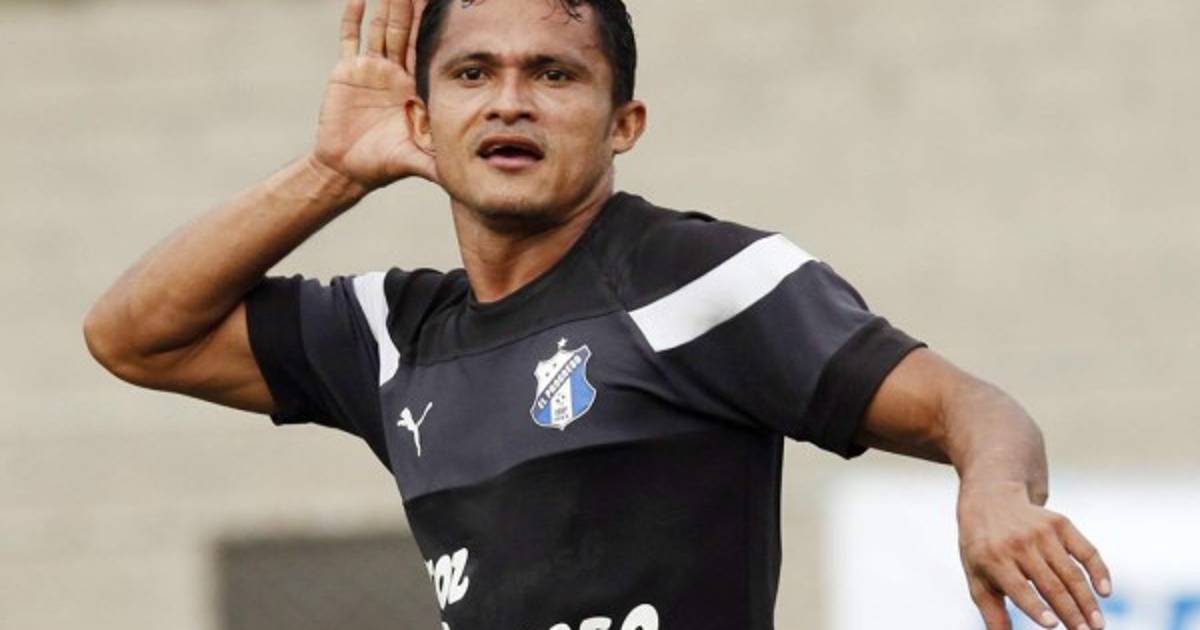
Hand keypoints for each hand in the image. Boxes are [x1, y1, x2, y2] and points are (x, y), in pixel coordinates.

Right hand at [312, 0, 435, 189]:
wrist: (348, 168)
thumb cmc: (385, 165)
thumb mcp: (417, 160)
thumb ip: (439, 163)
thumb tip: (466, 177)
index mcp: (415, 87)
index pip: (427, 50)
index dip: (434, 28)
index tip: (443, 6)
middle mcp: (395, 73)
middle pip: (405, 32)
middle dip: (411, 7)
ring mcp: (371, 69)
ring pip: (380, 29)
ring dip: (386, 5)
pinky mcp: (347, 71)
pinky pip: (349, 39)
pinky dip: (352, 19)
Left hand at [958, 482, 1111, 629]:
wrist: (991, 500)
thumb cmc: (983, 549)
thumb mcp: (978, 576)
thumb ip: (992, 610)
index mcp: (994, 559)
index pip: (1018, 587)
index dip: (1035, 607)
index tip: (1053, 625)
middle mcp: (1019, 544)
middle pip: (1050, 584)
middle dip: (1070, 612)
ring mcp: (1042, 533)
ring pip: (1071, 573)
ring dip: (1087, 600)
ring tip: (1097, 625)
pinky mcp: (1060, 524)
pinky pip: (1086, 550)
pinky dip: (1099, 570)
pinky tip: (1106, 591)